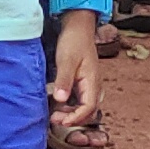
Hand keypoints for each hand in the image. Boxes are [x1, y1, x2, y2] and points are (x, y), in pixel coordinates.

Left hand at [49, 11, 103, 133]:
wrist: (78, 27)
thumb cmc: (74, 41)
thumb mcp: (66, 60)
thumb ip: (64, 80)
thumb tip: (60, 99)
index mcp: (92, 81)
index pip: (88, 107)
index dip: (75, 117)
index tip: (60, 121)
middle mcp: (94, 85)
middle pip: (89, 111)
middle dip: (73, 118)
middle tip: (55, 118)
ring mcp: (90, 83)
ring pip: (85, 106)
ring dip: (72, 113)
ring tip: (56, 113)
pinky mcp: (84, 81)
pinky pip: (81, 100)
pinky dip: (71, 106)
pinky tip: (59, 104)